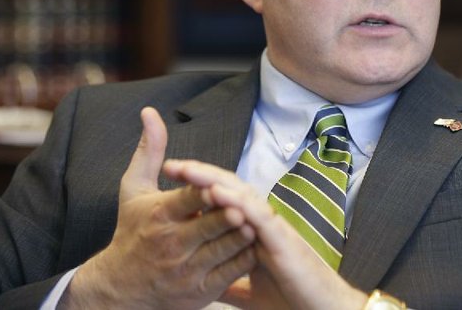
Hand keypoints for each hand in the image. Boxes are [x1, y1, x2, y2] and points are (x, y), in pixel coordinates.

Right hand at [61, 107, 256, 308]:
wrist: (120, 287)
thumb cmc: (131, 230)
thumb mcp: (133, 189)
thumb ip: (149, 150)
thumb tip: (150, 112)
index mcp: (159, 215)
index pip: (187, 200)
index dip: (205, 192)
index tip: (218, 185)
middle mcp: (171, 244)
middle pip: (208, 226)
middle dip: (227, 216)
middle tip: (244, 207)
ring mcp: (186, 270)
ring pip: (223, 250)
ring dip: (241, 236)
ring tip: (256, 223)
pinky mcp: (200, 291)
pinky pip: (229, 273)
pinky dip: (244, 258)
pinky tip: (255, 244)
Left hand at [164, 160, 368, 309]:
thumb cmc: (291, 300)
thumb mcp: (249, 291)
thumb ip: (229, 279)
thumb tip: (206, 283)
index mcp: (252, 232)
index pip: (222, 201)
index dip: (197, 189)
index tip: (170, 181)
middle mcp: (262, 223)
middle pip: (228, 189)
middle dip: (199, 175)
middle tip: (171, 165)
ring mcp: (272, 228)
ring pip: (240, 194)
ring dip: (213, 179)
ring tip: (187, 169)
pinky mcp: (282, 239)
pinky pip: (256, 213)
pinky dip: (236, 200)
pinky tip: (216, 191)